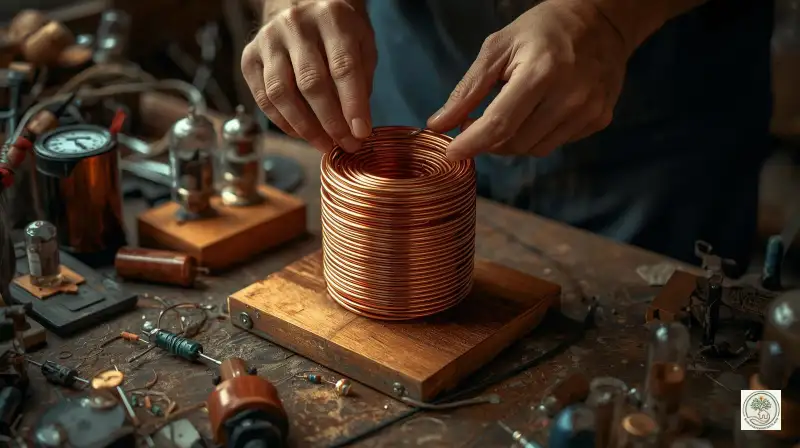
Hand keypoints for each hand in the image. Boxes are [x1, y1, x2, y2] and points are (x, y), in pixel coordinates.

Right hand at [241, 0, 376, 152]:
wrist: (300, 5)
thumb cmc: (338, 31)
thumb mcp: (362, 43)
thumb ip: (362, 79)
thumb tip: (356, 126)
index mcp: (331, 18)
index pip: (343, 67)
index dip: (353, 105)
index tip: (361, 133)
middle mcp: (295, 25)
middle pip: (311, 83)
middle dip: (331, 122)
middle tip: (346, 145)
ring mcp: (268, 40)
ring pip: (282, 93)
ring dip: (305, 127)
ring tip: (324, 145)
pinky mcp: (249, 56)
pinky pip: (264, 98)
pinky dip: (283, 122)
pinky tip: (302, 134)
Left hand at [427, 0, 630, 160]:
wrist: (602, 22)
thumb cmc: (542, 30)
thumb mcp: (497, 48)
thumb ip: (467, 89)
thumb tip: (438, 125)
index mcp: (541, 72)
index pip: (499, 124)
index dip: (471, 144)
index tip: (450, 154)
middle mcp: (569, 97)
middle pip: (514, 143)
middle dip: (488, 141)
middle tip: (477, 122)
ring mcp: (589, 111)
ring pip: (534, 150)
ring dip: (511, 141)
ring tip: (507, 115)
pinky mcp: (600, 120)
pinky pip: (555, 144)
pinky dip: (536, 136)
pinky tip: (536, 113)